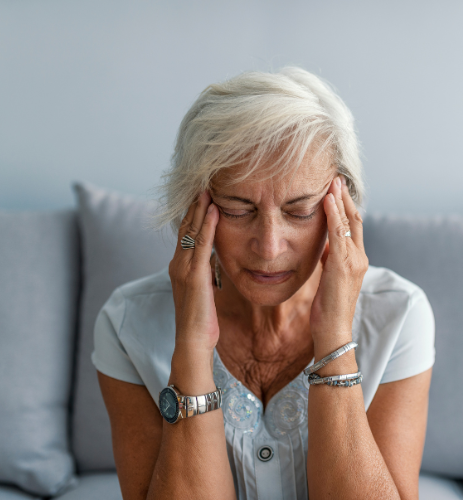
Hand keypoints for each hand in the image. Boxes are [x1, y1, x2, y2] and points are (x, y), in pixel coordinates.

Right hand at [168, 190, 219, 358]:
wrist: (192, 341)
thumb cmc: (201, 319)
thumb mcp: (202, 290)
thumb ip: (204, 272)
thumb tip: (211, 259)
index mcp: (180, 267)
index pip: (186, 234)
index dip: (193, 214)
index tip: (202, 196)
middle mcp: (178, 264)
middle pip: (186, 227)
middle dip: (195, 205)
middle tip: (203, 183)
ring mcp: (183, 269)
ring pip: (192, 231)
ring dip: (200, 209)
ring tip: (207, 189)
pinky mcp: (193, 276)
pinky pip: (202, 245)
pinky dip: (207, 225)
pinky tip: (213, 210)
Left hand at [310, 175, 368, 346]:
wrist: (333, 330)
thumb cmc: (328, 307)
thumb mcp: (329, 278)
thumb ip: (330, 259)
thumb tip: (325, 245)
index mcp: (356, 260)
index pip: (354, 227)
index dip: (347, 207)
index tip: (337, 190)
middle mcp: (360, 258)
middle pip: (356, 220)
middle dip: (346, 198)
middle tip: (337, 178)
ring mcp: (354, 261)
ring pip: (350, 223)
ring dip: (340, 200)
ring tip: (333, 182)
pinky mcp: (344, 265)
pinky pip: (339, 234)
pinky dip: (334, 215)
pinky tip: (327, 200)